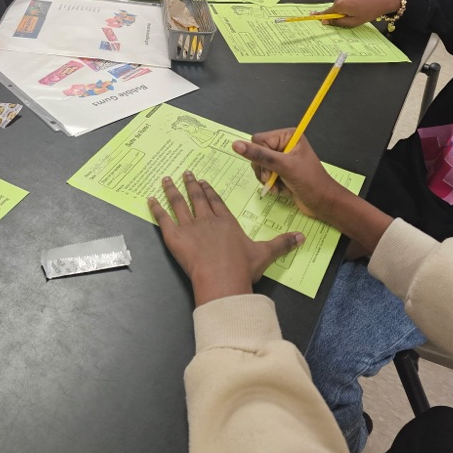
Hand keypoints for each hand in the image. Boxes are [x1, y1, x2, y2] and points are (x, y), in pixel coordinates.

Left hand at [149, 171, 304, 305]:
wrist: (222, 278)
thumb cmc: (242, 267)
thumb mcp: (266, 254)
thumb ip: (283, 243)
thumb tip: (302, 237)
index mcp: (226, 221)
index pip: (216, 201)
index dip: (209, 191)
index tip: (203, 182)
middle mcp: (207, 220)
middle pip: (197, 198)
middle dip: (191, 184)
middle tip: (186, 173)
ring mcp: (190, 226)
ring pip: (179, 203)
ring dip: (172, 190)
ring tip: (166, 179)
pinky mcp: (175, 236)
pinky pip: (163, 218)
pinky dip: (156, 208)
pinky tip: (150, 199)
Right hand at [232, 131, 345, 220]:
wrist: (323, 204)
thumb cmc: (309, 181)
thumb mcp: (284, 166)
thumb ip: (260, 155)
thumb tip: (235, 144)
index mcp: (287, 135)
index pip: (258, 140)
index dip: (260, 156)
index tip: (269, 171)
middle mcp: (284, 144)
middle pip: (257, 153)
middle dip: (263, 169)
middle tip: (272, 179)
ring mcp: (282, 158)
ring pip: (259, 165)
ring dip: (266, 179)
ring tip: (278, 186)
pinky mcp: (281, 171)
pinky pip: (265, 175)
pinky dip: (270, 184)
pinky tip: (281, 189)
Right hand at [313, 0, 401, 28]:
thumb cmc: (368, 12)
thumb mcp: (353, 22)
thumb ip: (338, 22)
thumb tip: (324, 22)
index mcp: (339, 5)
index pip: (326, 12)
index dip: (321, 16)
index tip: (314, 18)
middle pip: (333, 8)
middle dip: (338, 13)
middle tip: (351, 17)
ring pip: (338, 3)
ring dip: (343, 7)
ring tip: (357, 9)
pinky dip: (347, 2)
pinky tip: (357, 3)